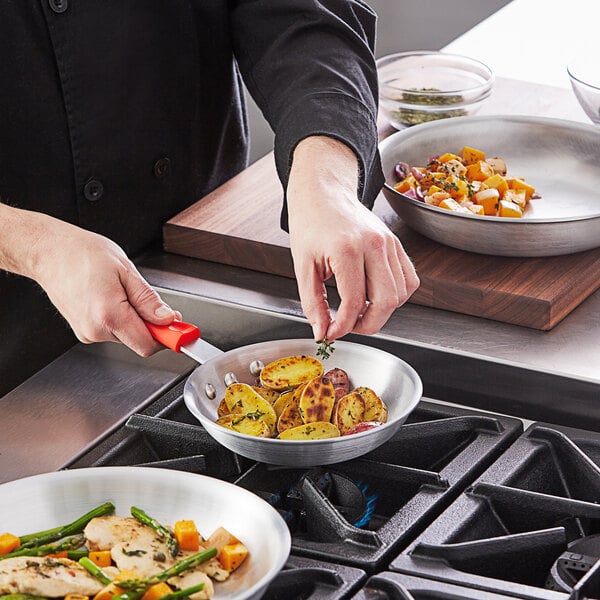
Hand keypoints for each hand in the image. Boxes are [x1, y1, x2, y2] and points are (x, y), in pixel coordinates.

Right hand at [1, 205, 177, 355]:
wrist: (49, 252)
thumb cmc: (82, 254)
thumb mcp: (126, 270)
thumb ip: (148, 299)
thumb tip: (167, 319)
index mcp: (108, 314)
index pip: (148, 344)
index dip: (168, 337)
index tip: (181, 331)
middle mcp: (95, 330)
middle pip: (139, 341)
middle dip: (152, 325)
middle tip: (150, 300)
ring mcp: (87, 333)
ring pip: (127, 336)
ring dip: (134, 319)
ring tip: (121, 292)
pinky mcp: (84, 332)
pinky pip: (114, 331)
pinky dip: (121, 318)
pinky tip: (110, 298)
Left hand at [287, 136, 418, 340]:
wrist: (324, 194)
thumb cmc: (311, 224)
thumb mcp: (302, 266)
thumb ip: (313, 303)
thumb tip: (322, 331)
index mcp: (347, 249)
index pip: (354, 301)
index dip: (343, 326)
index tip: (332, 332)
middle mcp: (374, 245)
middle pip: (386, 301)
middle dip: (368, 324)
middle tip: (349, 327)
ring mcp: (390, 243)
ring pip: (401, 294)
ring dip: (383, 311)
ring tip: (360, 311)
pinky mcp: (397, 244)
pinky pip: (409, 280)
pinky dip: (397, 295)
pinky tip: (375, 296)